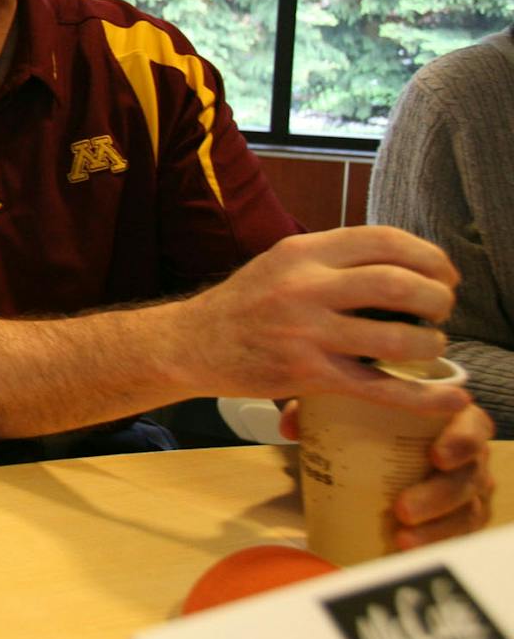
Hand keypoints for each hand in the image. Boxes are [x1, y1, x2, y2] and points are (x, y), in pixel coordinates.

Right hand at [176, 227, 465, 412]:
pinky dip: (422, 396)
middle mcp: (305, 286)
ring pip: (396, 336)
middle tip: (441, 311)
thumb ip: (330, 261)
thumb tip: (395, 266)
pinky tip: (449, 398)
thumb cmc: (243, 306)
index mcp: (303, 251)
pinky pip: (378, 386)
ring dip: (430, 344)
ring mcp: (306, 331)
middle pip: (398, 282)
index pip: (384, 240)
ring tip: (430, 348)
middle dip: (437, 298)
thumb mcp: (280, 264)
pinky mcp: (307, 374)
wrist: (190, 344)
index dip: (428, 256)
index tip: (443, 274)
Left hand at [278, 400, 495, 549]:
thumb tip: (290, 426)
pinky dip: (437, 543)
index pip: (471, 425)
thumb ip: (318, 409)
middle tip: (402, 508)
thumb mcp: (346, 409)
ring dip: (438, 527)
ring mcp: (467, 488)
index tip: (436, 457)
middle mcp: (466, 455)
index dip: (462, 441)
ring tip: (403, 537)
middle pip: (467, 475)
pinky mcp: (461, 517)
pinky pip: (460, 534)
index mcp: (449, 420)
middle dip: (438, 495)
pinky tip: (410, 549)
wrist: (380, 454)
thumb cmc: (372, 426)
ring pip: (467, 510)